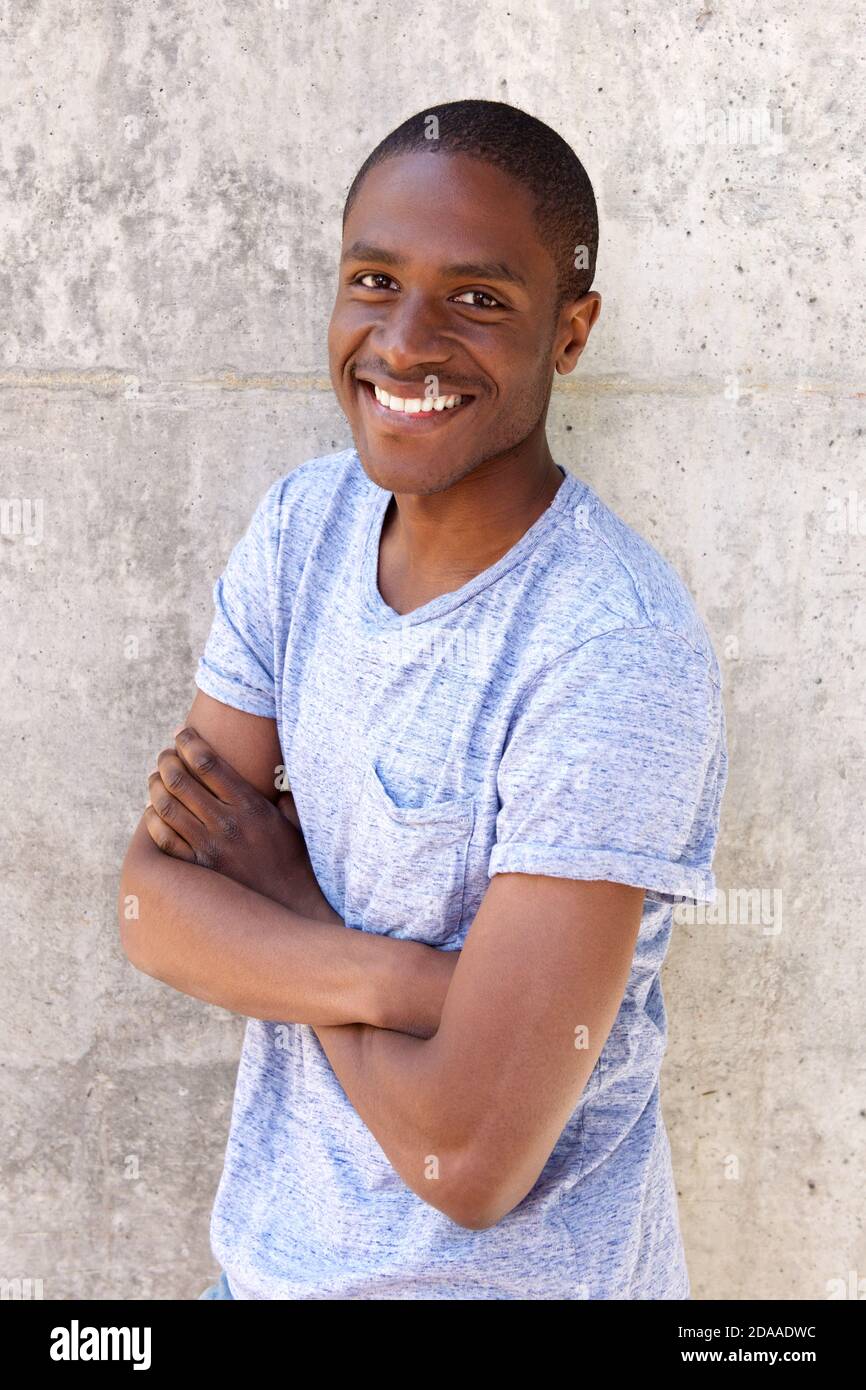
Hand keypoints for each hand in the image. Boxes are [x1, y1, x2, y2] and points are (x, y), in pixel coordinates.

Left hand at [144, 726, 335, 919]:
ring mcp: (209, 850)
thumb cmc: (296, 866)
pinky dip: (152, 821)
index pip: (208, 763)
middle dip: (166, 761)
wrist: (293, 912)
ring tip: (155, 779)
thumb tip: (278, 780)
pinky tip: (153, 813)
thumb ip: (284, 798)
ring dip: (155, 787)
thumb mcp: (295, 824)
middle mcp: (227, 825)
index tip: (182, 734)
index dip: (189, 743)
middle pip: (180, 781)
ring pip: (165, 808)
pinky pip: (163, 840)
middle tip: (164, 756)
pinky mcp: (197, 872)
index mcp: (251, 807)